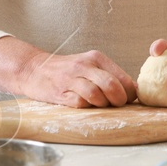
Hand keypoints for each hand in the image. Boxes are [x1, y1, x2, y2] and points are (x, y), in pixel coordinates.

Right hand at [21, 49, 135, 107]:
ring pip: (96, 94)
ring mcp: (71, 78)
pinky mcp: (60, 92)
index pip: (124, 78)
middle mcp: (85, 66)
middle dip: (118, 100)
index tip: (126, 100)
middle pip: (112, 85)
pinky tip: (83, 104)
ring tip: (98, 105)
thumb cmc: (66, 71)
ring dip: (101, 105)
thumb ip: (110, 76)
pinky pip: (79, 103)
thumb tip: (133, 91)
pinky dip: (85, 107)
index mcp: (97, 58)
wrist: (33, 68)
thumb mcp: (89, 66)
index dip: (129, 94)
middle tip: (115, 105)